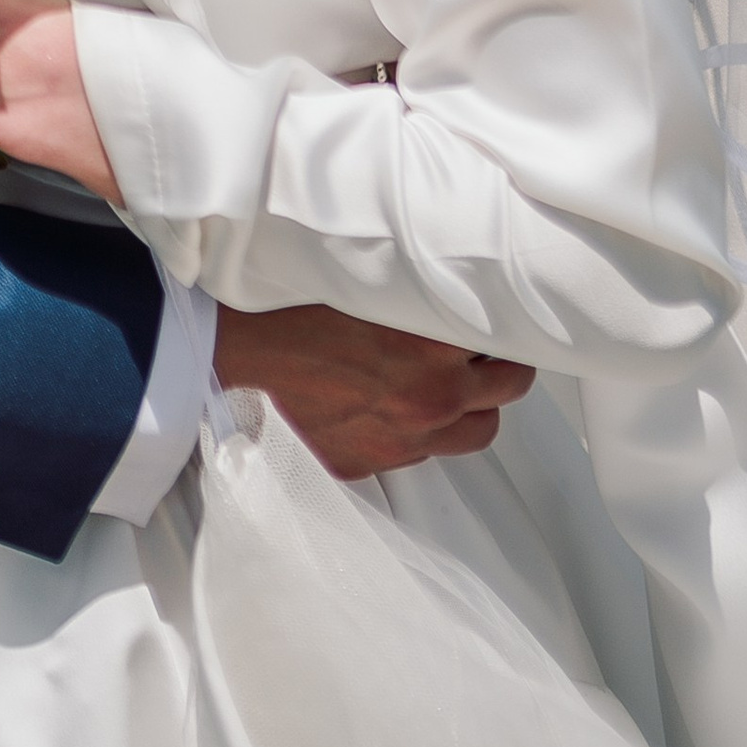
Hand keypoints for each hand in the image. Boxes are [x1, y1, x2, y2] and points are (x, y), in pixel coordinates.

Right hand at [212, 302, 535, 480]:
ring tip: (449, 381)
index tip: (500, 317)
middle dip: (499, 366)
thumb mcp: (371, 283)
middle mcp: (430, 400)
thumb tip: (455, 283)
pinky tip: (394, 402)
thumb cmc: (296, 306)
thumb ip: (422, 292)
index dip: (506, 327)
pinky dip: (420, 430)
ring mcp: (404, 440)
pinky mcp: (369, 463)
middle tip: (482, 346)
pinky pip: (421, 453)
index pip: (509, 344)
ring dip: (471, 406)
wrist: (238, 352)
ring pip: (475, 432)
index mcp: (434, 349)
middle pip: (506, 390)